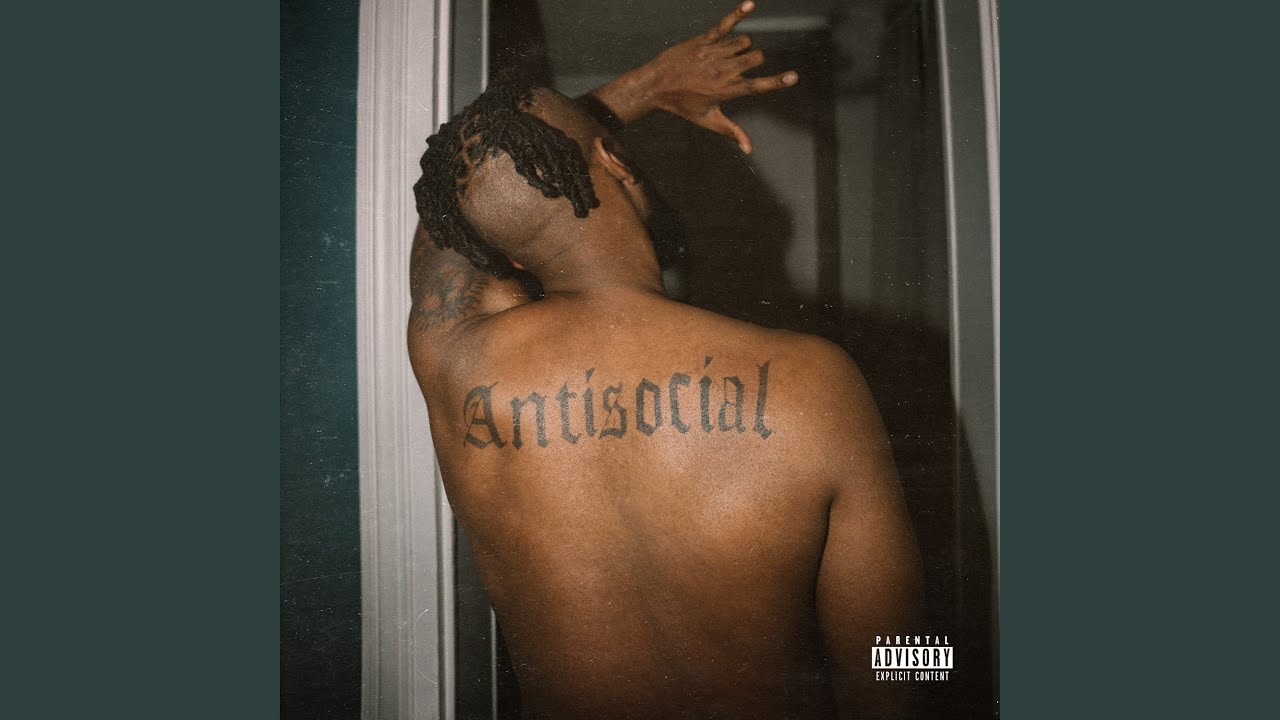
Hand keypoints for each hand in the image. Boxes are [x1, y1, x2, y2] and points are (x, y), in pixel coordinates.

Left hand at [591, 1, 798, 153]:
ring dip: (743, 47)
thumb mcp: (708, 120)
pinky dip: (739, 13)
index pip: (757, 86)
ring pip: (745, 42)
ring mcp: (714, 53)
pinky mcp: (705, 40)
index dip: (777, 82)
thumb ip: (732, 132)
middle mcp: (723, 70)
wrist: (656, 85)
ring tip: (726, 56)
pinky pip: (726, 24)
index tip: (793, 77)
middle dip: (755, 60)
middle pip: (756, 57)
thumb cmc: (682, 105)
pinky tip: (750, 4)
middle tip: (738, 67)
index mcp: (726, 91)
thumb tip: (749, 149)